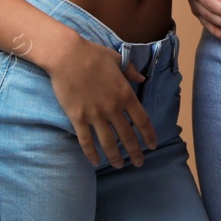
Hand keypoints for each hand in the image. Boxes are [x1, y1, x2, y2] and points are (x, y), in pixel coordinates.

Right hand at [43, 31, 156, 167]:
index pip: (142, 120)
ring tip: (119, 166)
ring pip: (108, 143)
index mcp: (125, 94)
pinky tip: (95, 162)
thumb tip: (142, 79)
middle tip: (139, 163)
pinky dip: (91, 153)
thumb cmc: (93, 55)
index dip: (149, 135)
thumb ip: (131, 71)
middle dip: (135, 152)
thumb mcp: (117, 60)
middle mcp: (113, 108)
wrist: (67, 56)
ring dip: (115, 157)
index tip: (153, 146)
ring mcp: (95, 115)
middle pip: (127, 136)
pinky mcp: (78, 118)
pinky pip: (86, 141)